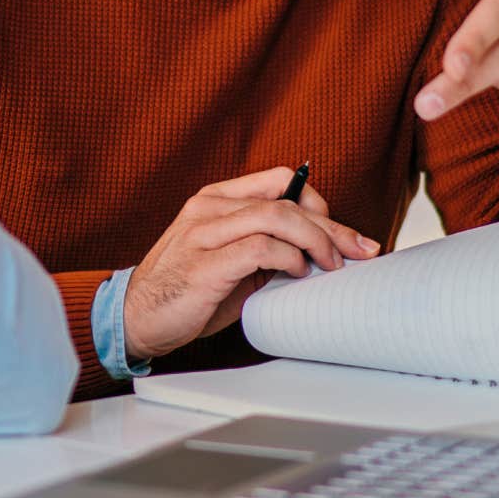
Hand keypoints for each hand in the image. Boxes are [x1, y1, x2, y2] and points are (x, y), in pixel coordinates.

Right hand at [123, 168, 379, 362]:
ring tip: (332, 265)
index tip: (341, 232)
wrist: (137, 317)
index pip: (280, 180)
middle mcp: (209, 209)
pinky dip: (288, 258)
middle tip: (362, 249)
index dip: (318, 201)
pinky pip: (259, 248)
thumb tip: (320, 250)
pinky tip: (297, 273)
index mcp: (216, 199)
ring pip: (277, 217)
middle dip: (333, 226)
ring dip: (317, 241)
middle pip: (286, 200)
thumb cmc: (186, 290)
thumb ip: (263, 245)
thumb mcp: (228, 257)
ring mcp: (203, 234)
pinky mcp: (204, 265)